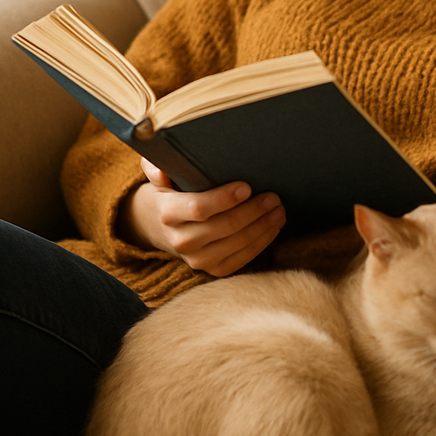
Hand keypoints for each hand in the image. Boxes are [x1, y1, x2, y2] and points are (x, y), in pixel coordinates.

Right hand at [116, 157, 285, 275]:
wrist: (160, 226)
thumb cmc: (168, 191)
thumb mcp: (157, 174)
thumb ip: (156, 166)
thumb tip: (162, 172)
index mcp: (168, 213)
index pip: (199, 208)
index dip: (224, 199)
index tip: (247, 187)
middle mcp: (181, 240)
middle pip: (225, 226)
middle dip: (253, 211)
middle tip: (273, 197)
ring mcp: (198, 259)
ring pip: (238, 243)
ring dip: (263, 226)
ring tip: (279, 209)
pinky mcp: (214, 269)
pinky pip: (243, 258)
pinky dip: (263, 241)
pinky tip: (274, 226)